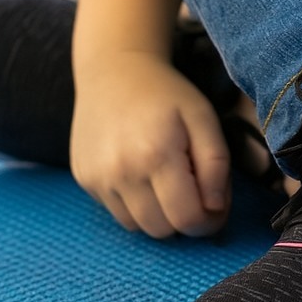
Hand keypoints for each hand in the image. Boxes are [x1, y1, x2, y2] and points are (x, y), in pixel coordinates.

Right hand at [70, 52, 231, 237]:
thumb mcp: (203, 118)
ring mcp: (98, 179)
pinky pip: (117, 212)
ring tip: (168, 179)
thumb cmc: (166, 93)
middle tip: (194, 188)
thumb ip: (216, 164)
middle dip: (185, 218)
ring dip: (160, 214)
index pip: (187, 218)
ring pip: (138, 227)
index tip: (218, 204)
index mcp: (156, 154)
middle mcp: (121, 172)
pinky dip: (136, 204)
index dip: (210, 220)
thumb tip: (215, 209)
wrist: (113, 71)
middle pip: (162, 230)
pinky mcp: (84, 180)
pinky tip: (142, 173)